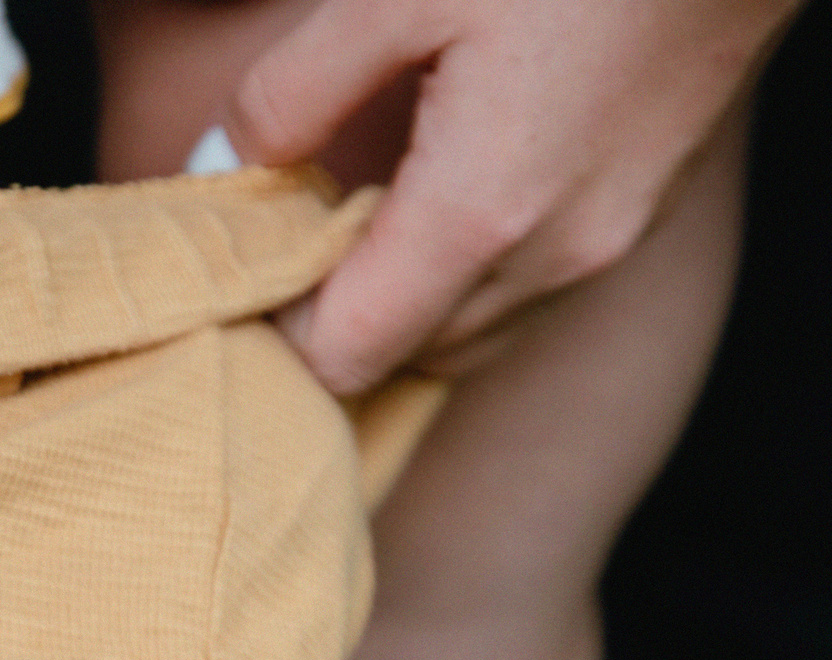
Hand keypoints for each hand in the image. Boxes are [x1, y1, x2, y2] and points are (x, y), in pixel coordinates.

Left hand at [225, 0, 797, 391]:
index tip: (243, 271)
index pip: (341, 358)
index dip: (275, 334)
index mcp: (476, 218)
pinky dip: (468, 276)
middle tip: (290, 238)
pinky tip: (442, 196)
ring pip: (470, 337)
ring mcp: (605, 245)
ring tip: (362, 215)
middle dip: (335, 320)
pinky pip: (527, 294)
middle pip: (402, 359)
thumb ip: (291, 95)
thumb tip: (225, 163)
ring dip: (405, 303)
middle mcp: (548, 259)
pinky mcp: (639, 215)